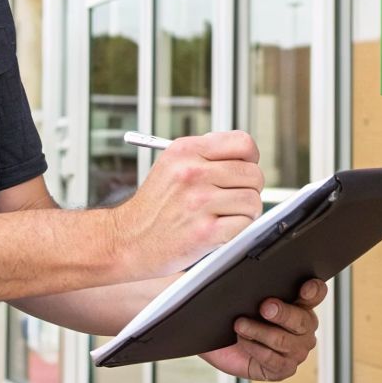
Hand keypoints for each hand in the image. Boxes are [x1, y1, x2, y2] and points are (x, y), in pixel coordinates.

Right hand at [111, 131, 262, 277]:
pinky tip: (220, 228)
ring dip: (245, 211)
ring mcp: (199, 202)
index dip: (250, 158)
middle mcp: (192, 173)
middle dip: (249, 188)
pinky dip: (237, 229)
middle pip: (253, 174)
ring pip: (253, 200)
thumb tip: (246, 154)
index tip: (245, 167)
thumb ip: (206, 154)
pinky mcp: (205, 232)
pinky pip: (244, 224)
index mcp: (186, 151)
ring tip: (224, 214)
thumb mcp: (172, 165)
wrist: (128, 240)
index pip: (243, 142)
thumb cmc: (154, 206)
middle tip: (233, 197)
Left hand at [201, 279, 326, 381]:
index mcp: (301, 302)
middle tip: (264, 307)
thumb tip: (238, 251)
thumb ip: (245, 268)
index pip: (316, 292)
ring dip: (259, 332)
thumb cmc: (232, 313)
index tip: (303, 287)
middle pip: (301, 319)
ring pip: (284, 341)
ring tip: (240, 325)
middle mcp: (304, 327)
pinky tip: (244, 342)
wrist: (218, 342)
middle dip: (282, 313)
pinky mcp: (284, 369)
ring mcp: (296, 349)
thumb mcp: (239, 288)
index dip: (313, 290)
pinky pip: (274, 360)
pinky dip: (256, 350)